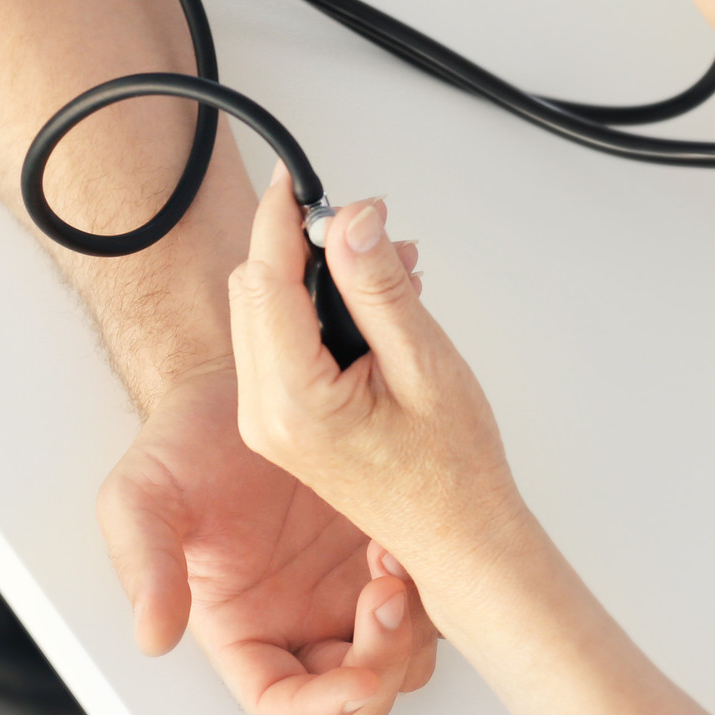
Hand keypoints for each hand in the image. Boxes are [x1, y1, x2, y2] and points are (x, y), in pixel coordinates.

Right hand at [95, 364, 438, 714]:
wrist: (232, 379)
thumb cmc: (182, 441)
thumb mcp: (139, 498)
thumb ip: (145, 565)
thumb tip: (154, 635)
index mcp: (244, 628)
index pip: (283, 701)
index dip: (321, 706)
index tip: (354, 680)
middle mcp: (302, 618)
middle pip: (359, 689)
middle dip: (381, 659)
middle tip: (383, 594)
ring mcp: (348, 584)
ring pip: (406, 652)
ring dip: (411, 623)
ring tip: (389, 554)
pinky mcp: (386, 542)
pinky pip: (428, 591)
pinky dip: (431, 578)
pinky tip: (411, 530)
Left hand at [229, 169, 527, 616]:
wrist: (459, 538)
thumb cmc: (453, 470)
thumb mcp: (423, 363)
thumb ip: (377, 288)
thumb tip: (351, 219)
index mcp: (294, 403)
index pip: (269, 282)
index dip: (283, 219)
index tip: (299, 176)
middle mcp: (265, 414)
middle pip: (255, 290)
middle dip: (302, 245)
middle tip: (368, 225)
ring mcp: (268, 421)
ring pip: (265, 311)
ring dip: (312, 275)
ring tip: (387, 268)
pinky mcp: (282, 420)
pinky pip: (281, 340)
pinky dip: (316, 309)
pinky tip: (372, 304)